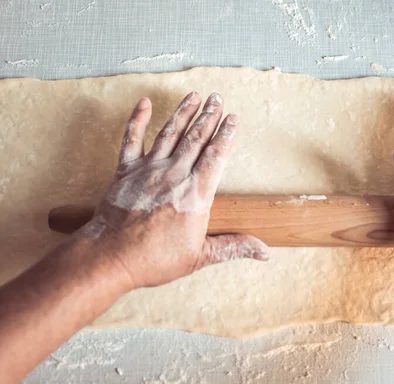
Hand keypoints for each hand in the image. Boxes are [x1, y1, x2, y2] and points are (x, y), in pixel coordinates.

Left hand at [77, 92, 268, 288]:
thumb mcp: (200, 256)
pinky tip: (145, 103)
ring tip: (194, 96)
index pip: (216, 156)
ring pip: (170, 134)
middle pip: (195, 139)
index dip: (226, 135)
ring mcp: (148, 170)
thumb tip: (265, 253)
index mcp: (195, 194)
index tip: (234, 119)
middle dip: (208, 116)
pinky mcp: (126, 171)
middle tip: (217, 98)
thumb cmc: (155, 259)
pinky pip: (131, 139)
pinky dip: (137, 120)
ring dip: (183, 113)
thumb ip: (233, 247)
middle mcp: (174, 175)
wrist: (111, 258)